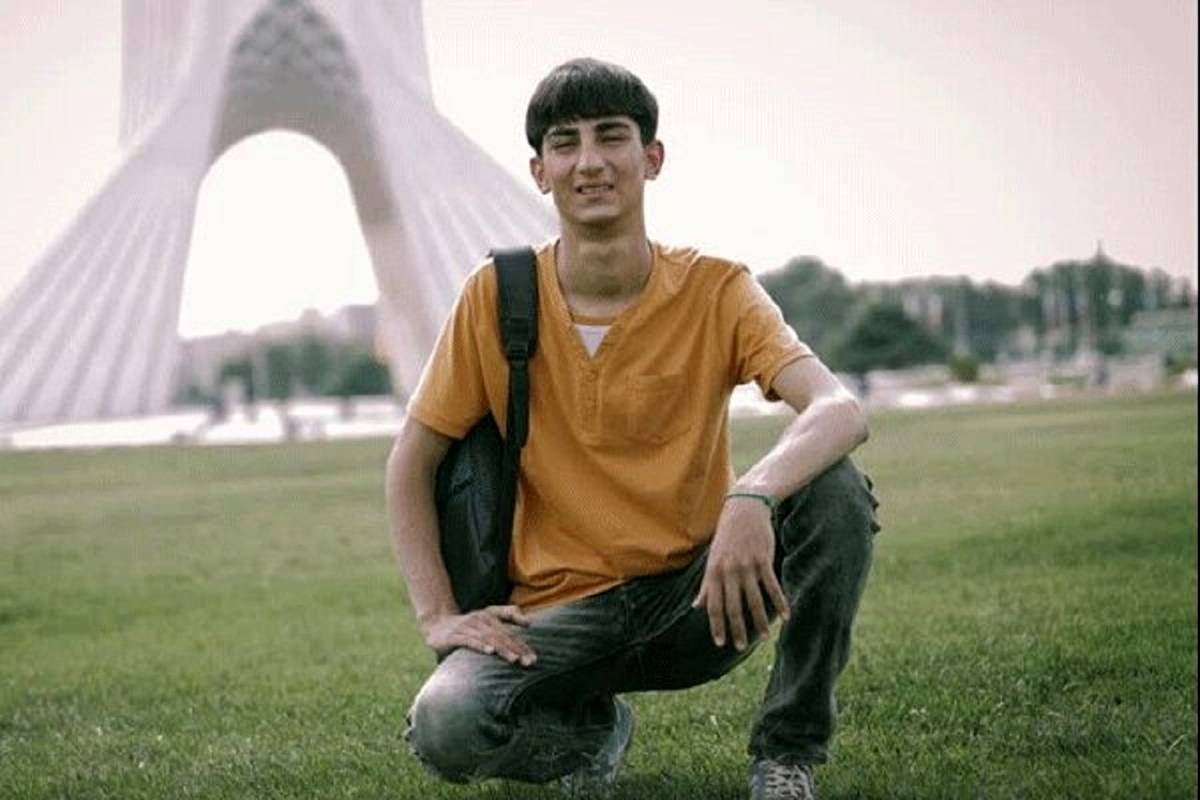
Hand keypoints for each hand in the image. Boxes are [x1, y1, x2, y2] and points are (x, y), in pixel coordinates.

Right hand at [423, 605, 536, 665]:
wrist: (436, 623)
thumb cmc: (467, 625)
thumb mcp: (487, 617)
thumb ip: (507, 615)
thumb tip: (530, 622)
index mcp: (490, 616)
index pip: (510, 633)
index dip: (523, 645)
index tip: (534, 658)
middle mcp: (480, 620)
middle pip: (502, 636)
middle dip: (517, 650)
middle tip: (529, 662)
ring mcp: (467, 627)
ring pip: (489, 639)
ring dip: (503, 650)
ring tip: (515, 660)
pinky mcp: (455, 635)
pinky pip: (470, 641)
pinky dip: (481, 645)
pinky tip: (490, 652)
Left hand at [692, 498, 789, 650]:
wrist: (744, 509)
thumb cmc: (726, 536)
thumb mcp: (712, 559)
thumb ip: (706, 585)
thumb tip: (697, 606)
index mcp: (714, 572)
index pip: (714, 605)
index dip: (717, 625)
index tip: (720, 642)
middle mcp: (729, 571)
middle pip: (733, 607)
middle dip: (737, 629)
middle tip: (740, 646)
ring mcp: (747, 566)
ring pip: (754, 601)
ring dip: (759, 621)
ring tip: (763, 637)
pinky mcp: (764, 560)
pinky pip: (772, 587)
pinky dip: (780, 603)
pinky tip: (785, 616)